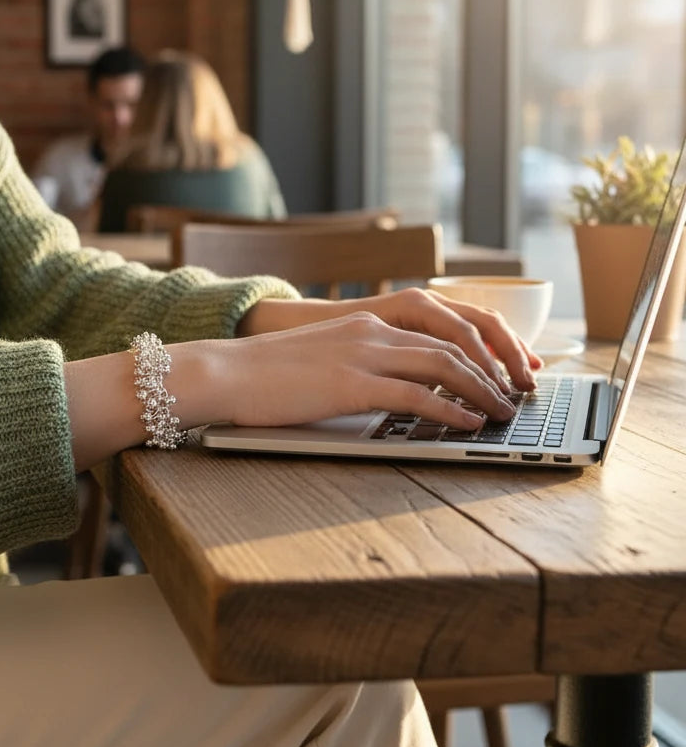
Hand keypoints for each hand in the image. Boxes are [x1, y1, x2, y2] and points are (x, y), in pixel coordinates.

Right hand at [238, 288, 541, 391]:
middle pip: (455, 343)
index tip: (509, 371)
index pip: (443, 329)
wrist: (226, 371)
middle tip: (520, 395)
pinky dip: (450, 409)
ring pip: (444, 365)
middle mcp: (373, 331)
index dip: (485, 349)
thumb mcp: (324, 358)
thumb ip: (362, 365)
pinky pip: (415, 394)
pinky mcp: (351, 383)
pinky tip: (468, 424)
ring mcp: (363, 354)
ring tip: (504, 413)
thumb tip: (399, 390)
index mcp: (369, 323)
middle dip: (497, 370)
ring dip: (483, 391)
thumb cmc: (269, 374)